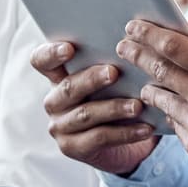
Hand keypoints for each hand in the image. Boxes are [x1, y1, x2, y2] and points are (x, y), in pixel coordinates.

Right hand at [35, 40, 158, 176]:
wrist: (128, 146)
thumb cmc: (122, 100)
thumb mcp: (119, 81)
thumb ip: (118, 61)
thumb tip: (139, 39)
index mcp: (60, 77)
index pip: (41, 61)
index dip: (50, 53)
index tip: (69, 48)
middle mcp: (55, 100)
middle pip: (67, 87)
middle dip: (91, 79)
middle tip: (114, 72)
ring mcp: (61, 125)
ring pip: (85, 113)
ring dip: (113, 108)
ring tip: (138, 106)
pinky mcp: (72, 147)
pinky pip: (99, 137)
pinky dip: (125, 133)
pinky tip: (146, 128)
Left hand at [114, 17, 187, 178]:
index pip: (173, 46)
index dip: (148, 34)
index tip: (134, 26)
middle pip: (158, 69)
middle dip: (137, 54)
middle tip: (124, 46)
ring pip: (158, 98)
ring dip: (150, 85)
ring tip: (148, 79)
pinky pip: (172, 123)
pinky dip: (170, 111)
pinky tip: (173, 106)